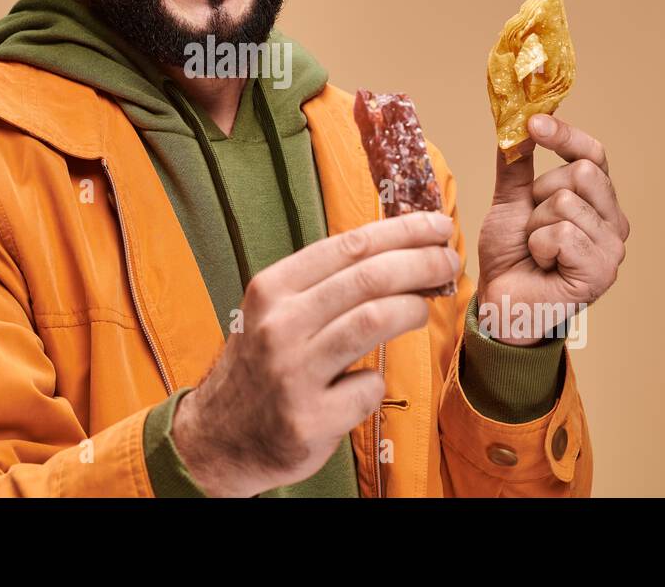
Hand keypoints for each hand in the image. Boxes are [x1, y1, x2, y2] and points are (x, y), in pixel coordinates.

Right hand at [171, 211, 461, 496]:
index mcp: (271, 289)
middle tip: (447, 260)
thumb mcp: (274, 312)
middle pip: (368, 278)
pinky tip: (367, 383)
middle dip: (420, 263)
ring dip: (412, 309)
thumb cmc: (261, 366)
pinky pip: (367, 388)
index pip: (347, 246)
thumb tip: (396, 252)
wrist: (217, 438)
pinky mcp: (309, 418)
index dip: (400, 232)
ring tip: (428, 306)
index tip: (436, 226)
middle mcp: (278, 325)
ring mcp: (293, 373)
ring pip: (373, 321)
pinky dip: (377, 382)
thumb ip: (323, 285)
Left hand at [476, 114, 628, 345]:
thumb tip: (518, 122)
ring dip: (536, 226)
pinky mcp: (602, 270)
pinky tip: (544, 265)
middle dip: (541, 195)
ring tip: (537, 250)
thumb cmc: (511, 255)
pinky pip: (563, 233)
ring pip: (566, 203)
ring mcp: (613, 247)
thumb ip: (517, 164)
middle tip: (533, 226)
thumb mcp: (510, 201)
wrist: (502, 301)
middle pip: (579, 173)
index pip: (593, 154)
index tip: (534, 122)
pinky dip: (540, 247)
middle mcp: (614, 221)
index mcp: (597, 201)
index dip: (565, 135)